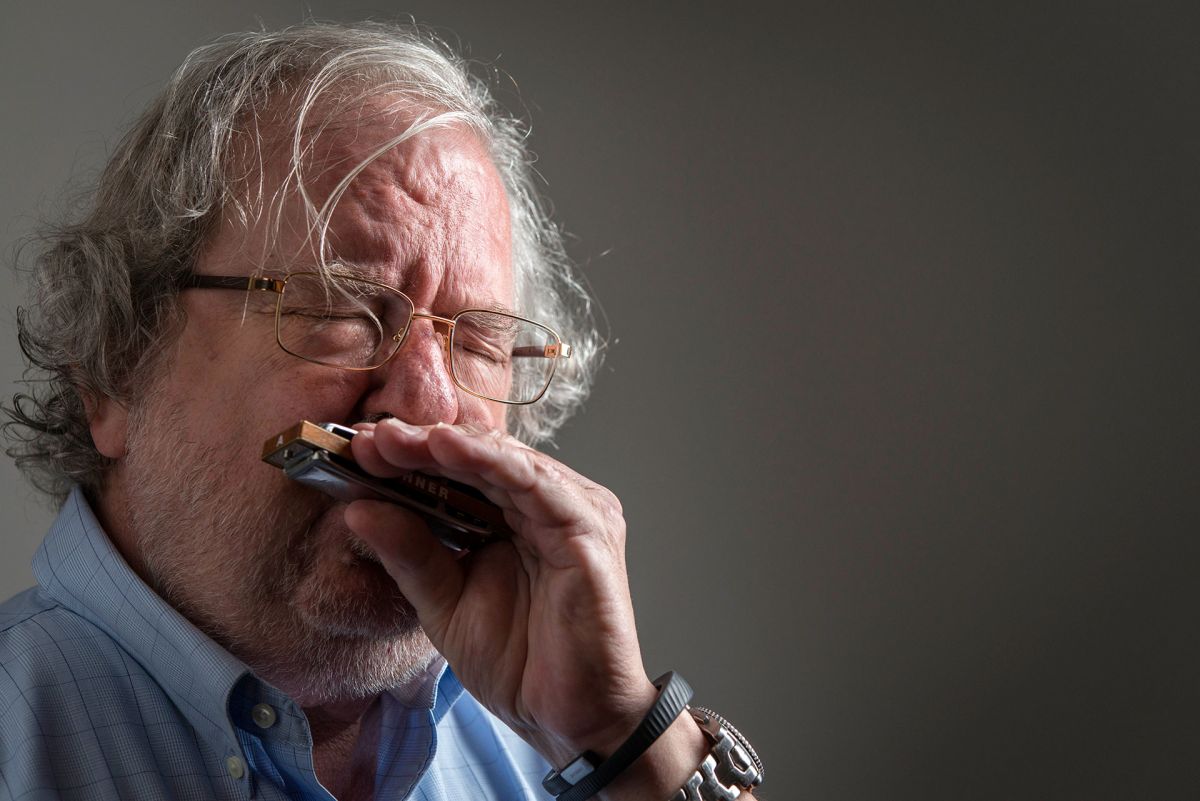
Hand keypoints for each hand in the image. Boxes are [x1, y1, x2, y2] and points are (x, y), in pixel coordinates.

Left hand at [343, 418, 656, 762]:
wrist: (569, 719)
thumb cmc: (519, 662)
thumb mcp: (444, 603)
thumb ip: (411, 554)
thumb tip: (358, 509)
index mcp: (518, 517)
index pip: (462, 472)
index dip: (409, 457)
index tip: (355, 450)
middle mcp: (549, 504)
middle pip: (480, 459)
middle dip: (419, 444)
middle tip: (366, 437)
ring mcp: (573, 511)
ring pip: (504, 461)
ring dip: (446, 445)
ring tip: (396, 437)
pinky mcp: (589, 530)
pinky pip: (537, 485)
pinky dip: (490, 462)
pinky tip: (447, 448)